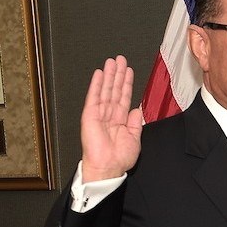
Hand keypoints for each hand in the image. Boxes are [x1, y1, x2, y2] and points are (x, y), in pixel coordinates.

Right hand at [81, 56, 141, 182]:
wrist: (108, 167)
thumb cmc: (120, 158)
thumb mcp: (134, 138)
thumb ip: (135, 123)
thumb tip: (136, 110)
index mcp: (120, 120)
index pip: (124, 97)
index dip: (127, 83)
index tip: (128, 71)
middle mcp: (110, 115)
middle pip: (114, 90)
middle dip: (117, 74)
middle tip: (120, 59)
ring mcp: (99, 114)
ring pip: (105, 90)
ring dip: (109, 75)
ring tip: (112, 61)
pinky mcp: (90, 115)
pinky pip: (94, 97)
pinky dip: (96, 85)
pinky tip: (99, 74)